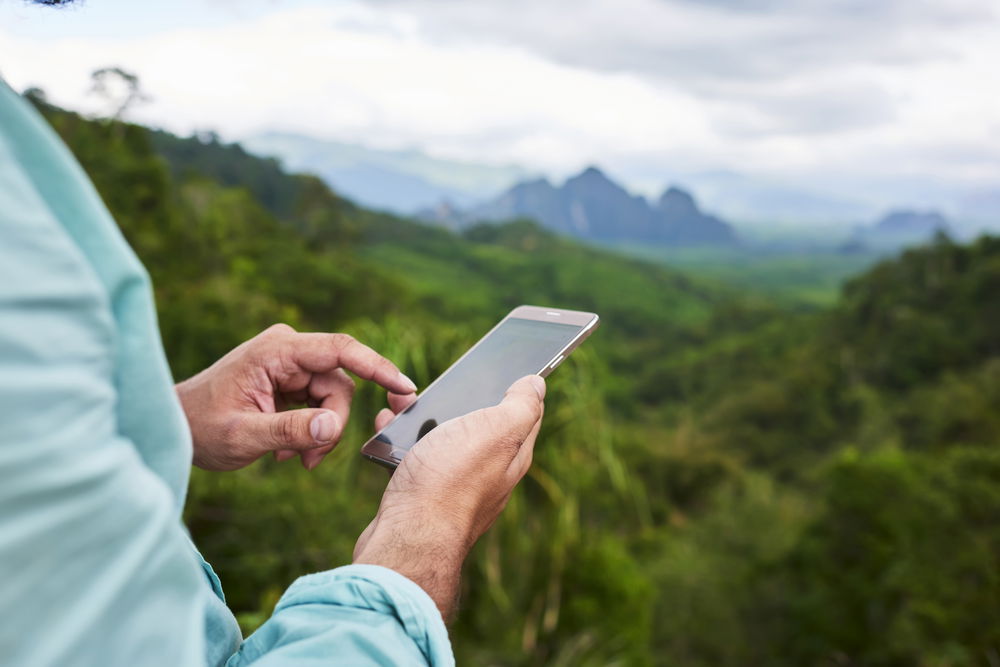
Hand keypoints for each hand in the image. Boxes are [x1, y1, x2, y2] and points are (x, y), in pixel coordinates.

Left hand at [176, 323, 416, 470]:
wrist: (174, 428)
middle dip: (332, 424)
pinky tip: (287, 449)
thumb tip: (331, 427)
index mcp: (275, 351)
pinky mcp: (289, 379)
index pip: (340, 350)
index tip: (405, 388)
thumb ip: (290, 430)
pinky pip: (320, 402)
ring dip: (321, 432)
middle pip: (340, 384)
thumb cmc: (200, 428)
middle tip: (310, 460)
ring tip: (292, 458)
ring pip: (333, 397)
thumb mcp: (244, 436)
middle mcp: (287, 349)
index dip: (377, 367)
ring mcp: (288, 363)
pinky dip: (311, 429)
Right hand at [353, 375, 545, 619]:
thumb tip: (537, 384)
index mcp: (511, 455)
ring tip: (404, 401)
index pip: (525, 413)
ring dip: (424, 417)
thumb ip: (521, 406)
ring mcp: (454, 486)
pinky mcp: (422, 496)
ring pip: (442, 439)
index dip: (518, 387)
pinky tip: (386, 429)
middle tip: (445, 381)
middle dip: (461, 398)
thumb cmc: (452, 480)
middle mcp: (488, 473)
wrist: (407, 538)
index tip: (509, 365)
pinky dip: (401, 440)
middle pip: (479, 424)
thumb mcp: (497, 430)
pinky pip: (415, 458)